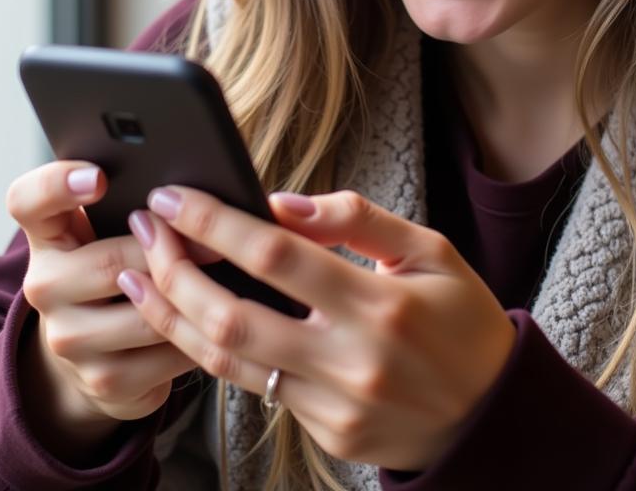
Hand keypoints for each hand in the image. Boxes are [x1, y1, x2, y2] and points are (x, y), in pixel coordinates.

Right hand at [6, 161, 198, 453]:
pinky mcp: (100, 380)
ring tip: (227, 281)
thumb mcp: (113, 227)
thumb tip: (192, 185)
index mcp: (48, 235)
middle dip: (172, 251)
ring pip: (145, 315)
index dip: (58, 185)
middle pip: (111, 262)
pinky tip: (218, 324)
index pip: (29, 201)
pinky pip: (163, 358)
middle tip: (219, 241)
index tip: (99, 177)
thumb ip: (136, 199)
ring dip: (192, 300)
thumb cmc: (119, 264)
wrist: (96, 347)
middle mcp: (45, 286)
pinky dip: (199, 339)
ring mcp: (67, 339)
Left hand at [119, 187, 516, 470]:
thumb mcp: (431, 251)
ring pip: (229, 363)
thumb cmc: (463, 321)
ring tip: (143, 279)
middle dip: (175, 272)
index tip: (176, 198)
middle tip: (145, 234)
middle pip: (233, 316)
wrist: (492, 415)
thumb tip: (284, 203)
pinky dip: (219, 352)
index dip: (217, 223)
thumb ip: (358, 220)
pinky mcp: (325, 435)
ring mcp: (334, 407)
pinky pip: (257, 389)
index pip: (277, 255)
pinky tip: (197, 321)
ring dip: (176, 318)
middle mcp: (352, 360)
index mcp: (382, 304)